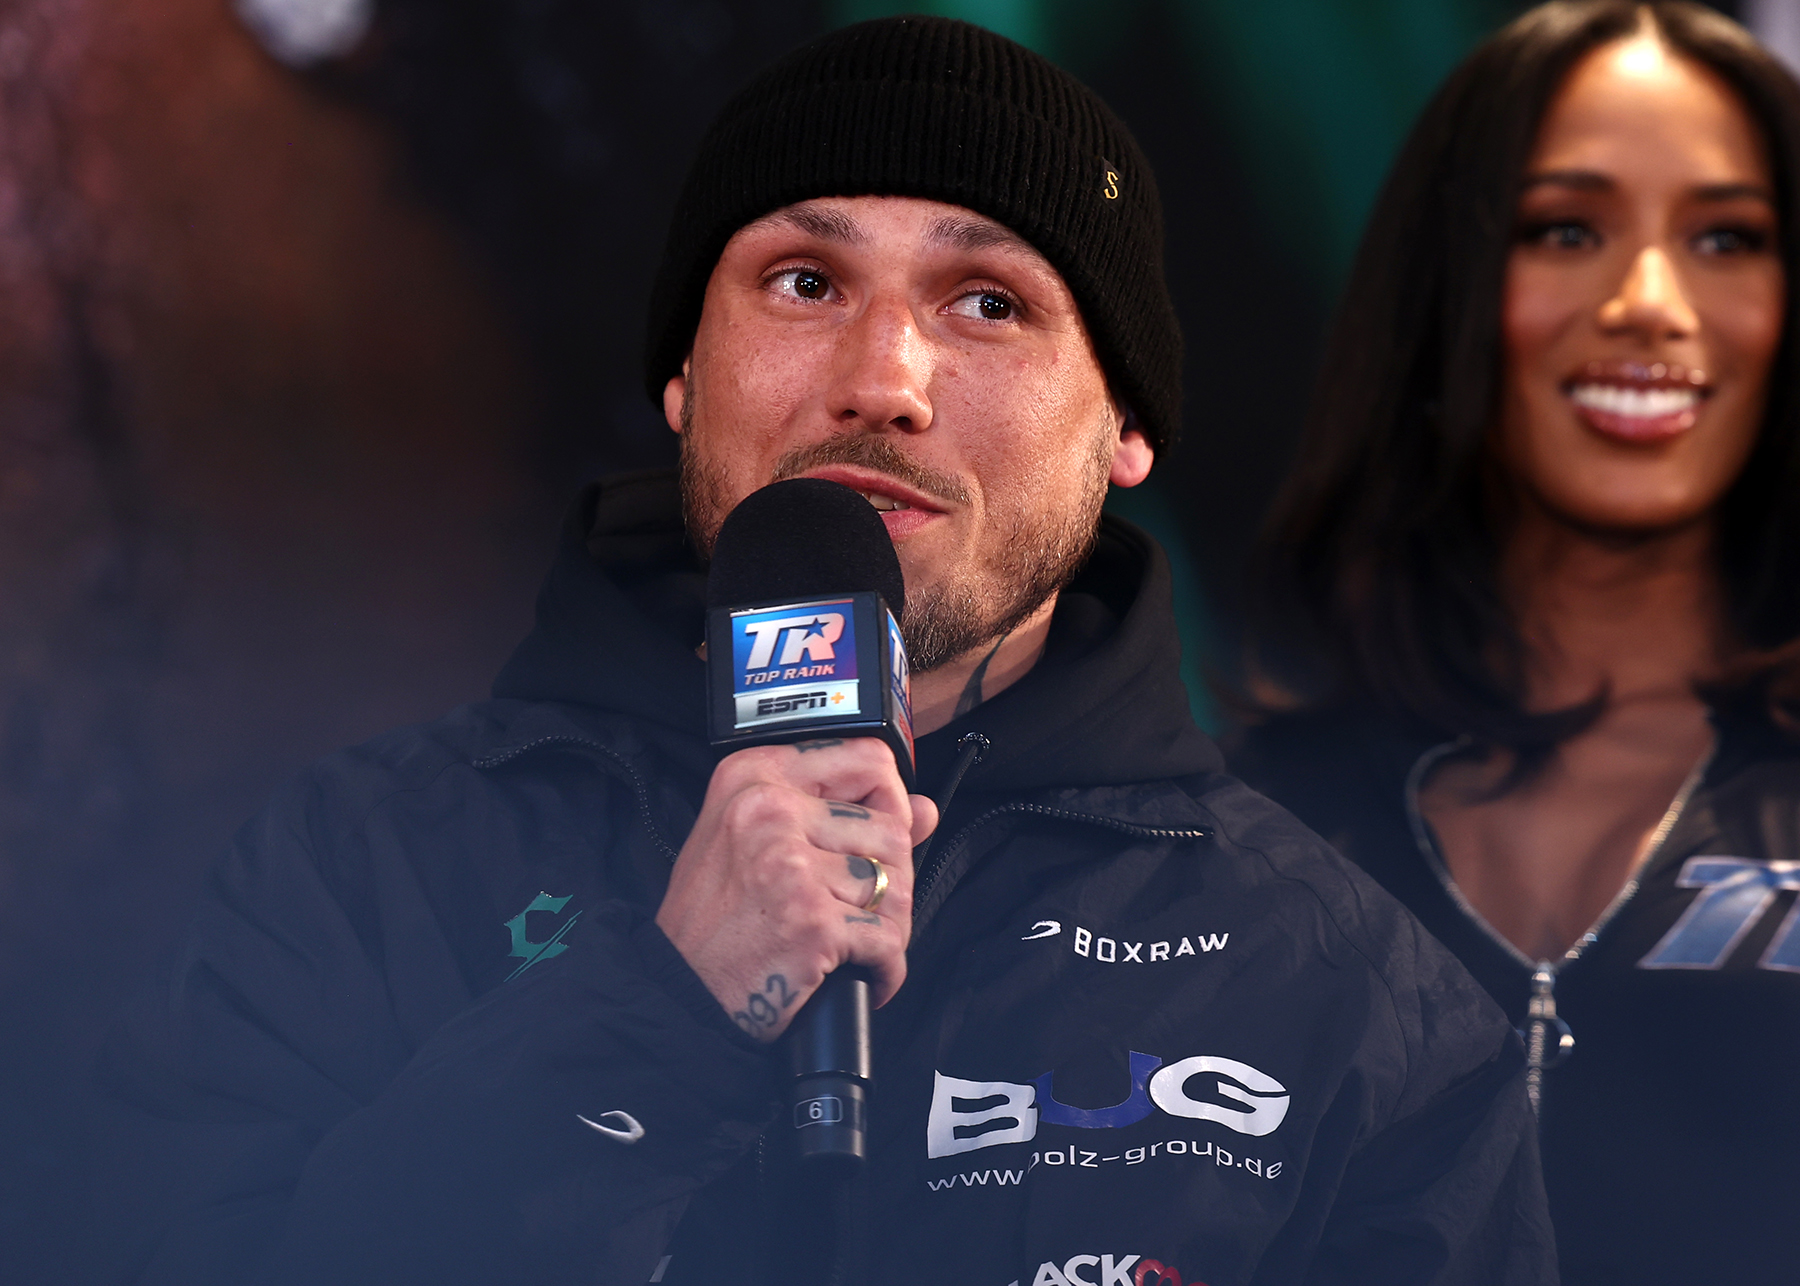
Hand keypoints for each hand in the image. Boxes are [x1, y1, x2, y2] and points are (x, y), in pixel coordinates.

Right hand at [656, 737, 937, 1041]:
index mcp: (755, 775)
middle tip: (862, 911)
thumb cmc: (714, 919)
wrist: (678, 992)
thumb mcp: (759, 843)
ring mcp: (790, 865)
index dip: (892, 800)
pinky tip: (861, 975)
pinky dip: (885, 968)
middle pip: (892, 828)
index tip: (881, 836)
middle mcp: (770, 810)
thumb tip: (925, 808)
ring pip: (895, 884)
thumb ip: (840, 814)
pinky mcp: (811, 921)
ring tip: (858, 945)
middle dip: (893, 879)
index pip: (868, 757)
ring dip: (891, 926)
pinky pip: (887, 939)